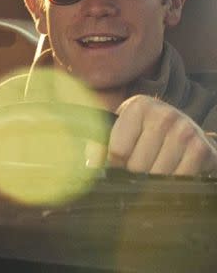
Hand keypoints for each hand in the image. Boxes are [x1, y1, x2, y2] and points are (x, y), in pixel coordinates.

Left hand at [102, 95, 216, 175]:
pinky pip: (179, 179)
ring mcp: (185, 131)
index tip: (117, 166)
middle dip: (133, 174)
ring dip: (152, 181)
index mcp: (138, 107)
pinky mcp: (201, 149)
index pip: (117, 150)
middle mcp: (163, 115)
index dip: (114, 165)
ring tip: (153, 169)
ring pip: (158, 175)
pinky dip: (172, 184)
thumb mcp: (120, 130)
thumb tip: (89, 166)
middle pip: (137, 165)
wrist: (187, 133)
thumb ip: (99, 145)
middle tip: (137, 169)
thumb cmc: (145, 132)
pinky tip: (170, 173)